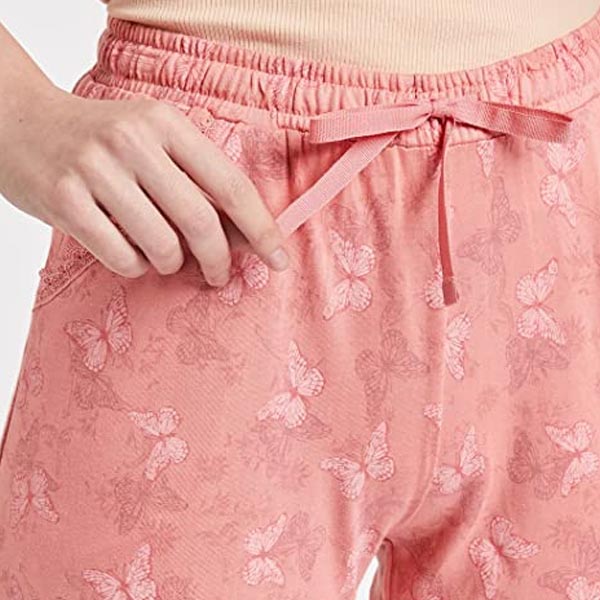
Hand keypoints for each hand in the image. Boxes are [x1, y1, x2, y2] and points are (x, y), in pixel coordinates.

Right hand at [0, 86, 289, 285]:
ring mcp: (95, 170)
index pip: (231, 185)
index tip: (279, 260)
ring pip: (162, 246)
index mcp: (167, 124)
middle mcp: (133, 142)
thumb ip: (196, 181)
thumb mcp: (152, 141)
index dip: (262, 228)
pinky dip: (135, 267)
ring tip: (161, 254)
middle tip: (219, 276)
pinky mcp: (64, 201)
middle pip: (201, 222)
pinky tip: (128, 252)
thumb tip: (246, 236)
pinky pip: (122, 259)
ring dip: (171, 264)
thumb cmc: (100, 141)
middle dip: (218, 261)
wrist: (18, 122)